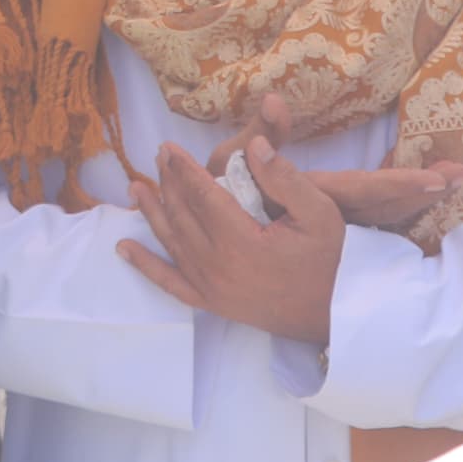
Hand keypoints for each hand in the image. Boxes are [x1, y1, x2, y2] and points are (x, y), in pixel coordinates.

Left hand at [119, 137, 343, 346]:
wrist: (338, 316)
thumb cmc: (333, 260)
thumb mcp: (320, 213)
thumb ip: (285, 178)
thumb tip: (253, 145)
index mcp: (241, 242)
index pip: (202, 195)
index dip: (183, 169)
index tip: (169, 147)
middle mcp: (217, 266)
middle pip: (183, 215)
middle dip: (167, 182)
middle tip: (158, 156)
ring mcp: (212, 288)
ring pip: (172, 242)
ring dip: (152, 213)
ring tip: (136, 187)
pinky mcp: (213, 304)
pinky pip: (170, 283)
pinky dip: (145, 265)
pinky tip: (124, 249)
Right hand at [203, 95, 462, 228]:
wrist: (213, 239)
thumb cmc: (221, 195)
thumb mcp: (233, 163)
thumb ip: (259, 135)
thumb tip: (275, 101)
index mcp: (312, 201)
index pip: (365, 193)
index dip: (402, 187)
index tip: (440, 179)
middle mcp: (329, 218)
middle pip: (385, 206)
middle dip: (422, 192)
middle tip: (461, 176)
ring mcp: (331, 224)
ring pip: (382, 213)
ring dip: (414, 198)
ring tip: (451, 179)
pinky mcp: (329, 224)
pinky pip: (371, 214)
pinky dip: (396, 204)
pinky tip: (420, 193)